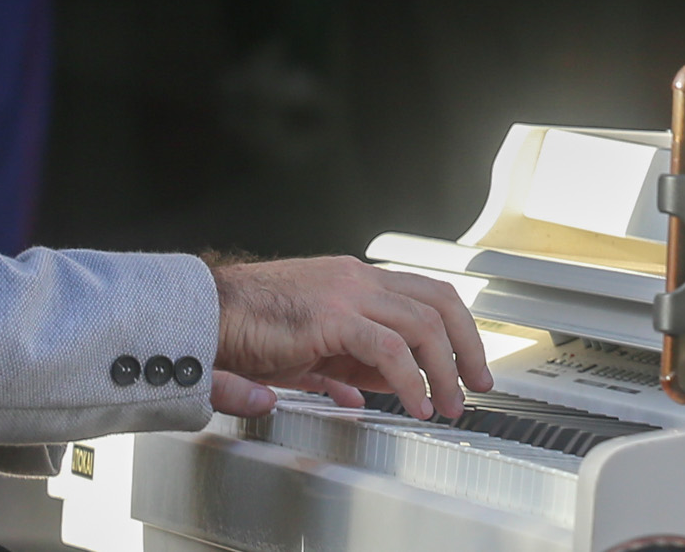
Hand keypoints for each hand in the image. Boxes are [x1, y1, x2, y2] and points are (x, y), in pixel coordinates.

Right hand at [207, 255, 489, 422]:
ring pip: (423, 323)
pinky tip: (415, 403)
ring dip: (445, 369)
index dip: (456, 330)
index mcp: (355, 281)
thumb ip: (341, 368)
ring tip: (449, 405)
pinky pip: (389, 348)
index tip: (467, 366)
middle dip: (468, 345)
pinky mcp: (332, 316)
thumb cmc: (246, 332)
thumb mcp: (308, 353)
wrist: (207, 317)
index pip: (426, 295)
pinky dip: (410, 379)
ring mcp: (347, 292)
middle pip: (439, 300)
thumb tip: (361, 394)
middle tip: (477, 383)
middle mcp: (357, 278)